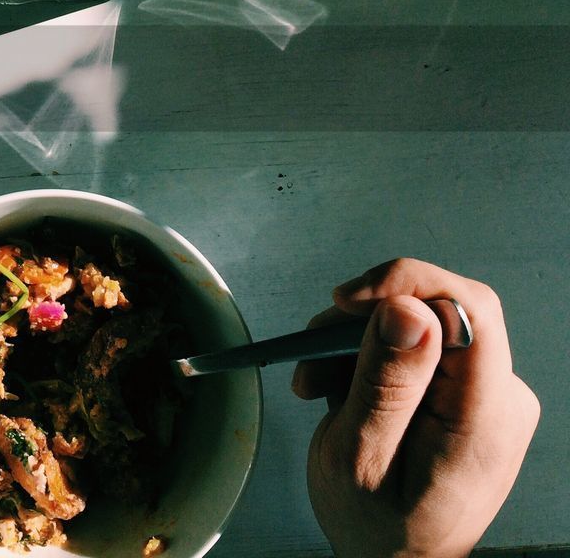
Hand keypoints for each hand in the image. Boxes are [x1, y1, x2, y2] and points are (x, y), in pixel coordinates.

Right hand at [293, 258, 539, 557]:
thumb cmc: (375, 526)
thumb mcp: (359, 457)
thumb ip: (386, 383)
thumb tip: (407, 309)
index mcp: (483, 418)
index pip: (469, 311)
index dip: (406, 285)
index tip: (346, 299)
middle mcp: (498, 399)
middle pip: (439, 309)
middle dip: (366, 316)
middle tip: (313, 344)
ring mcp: (484, 396)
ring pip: (419, 323)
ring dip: (355, 340)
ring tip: (313, 381)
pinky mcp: (464, 395)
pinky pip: (415, 347)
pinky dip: (366, 357)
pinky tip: (335, 387)